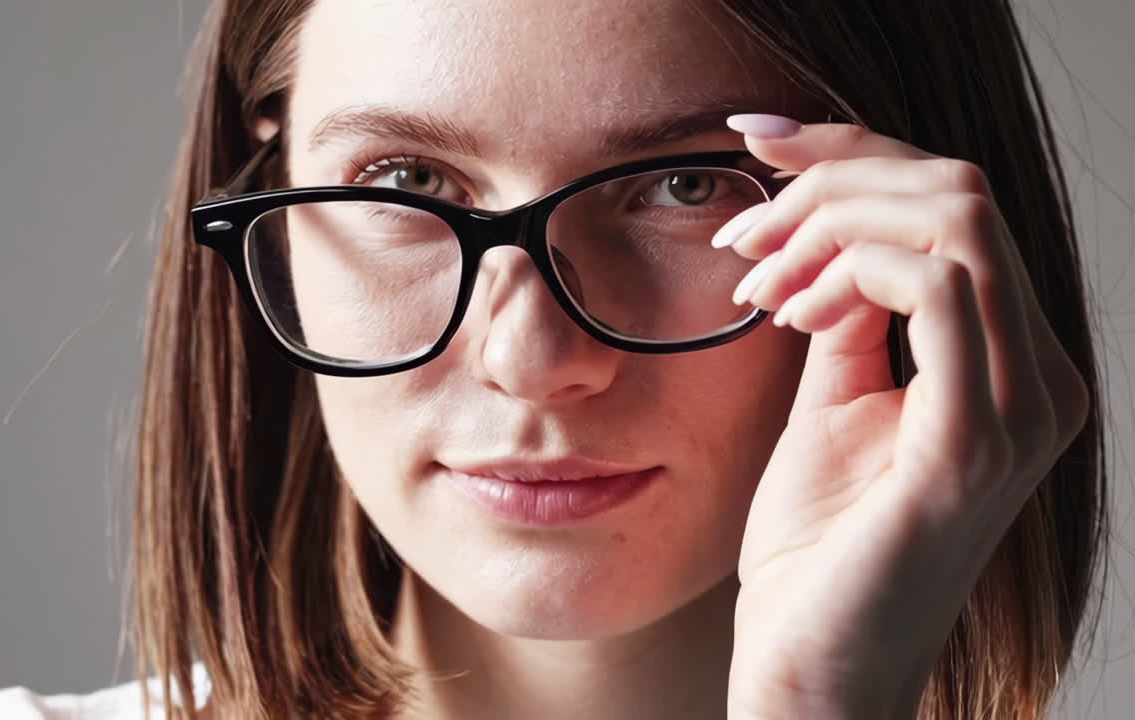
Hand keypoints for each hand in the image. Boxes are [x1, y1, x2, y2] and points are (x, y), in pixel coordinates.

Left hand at [717, 117, 1090, 719]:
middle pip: (957, 190)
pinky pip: (943, 291)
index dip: (853, 152)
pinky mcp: (977, 442)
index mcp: (1011, 363)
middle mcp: (1041, 378)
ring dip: (830, 221)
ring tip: (756, 278)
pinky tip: (788, 312)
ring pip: (953, 219)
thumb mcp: (831, 397)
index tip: (756, 145)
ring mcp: (1022, 409)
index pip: (954, 206)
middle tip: (744, 232)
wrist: (811, 662)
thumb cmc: (818, 544)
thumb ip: (851, 310)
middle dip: (831, 182)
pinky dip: (850, 270)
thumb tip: (834, 229)